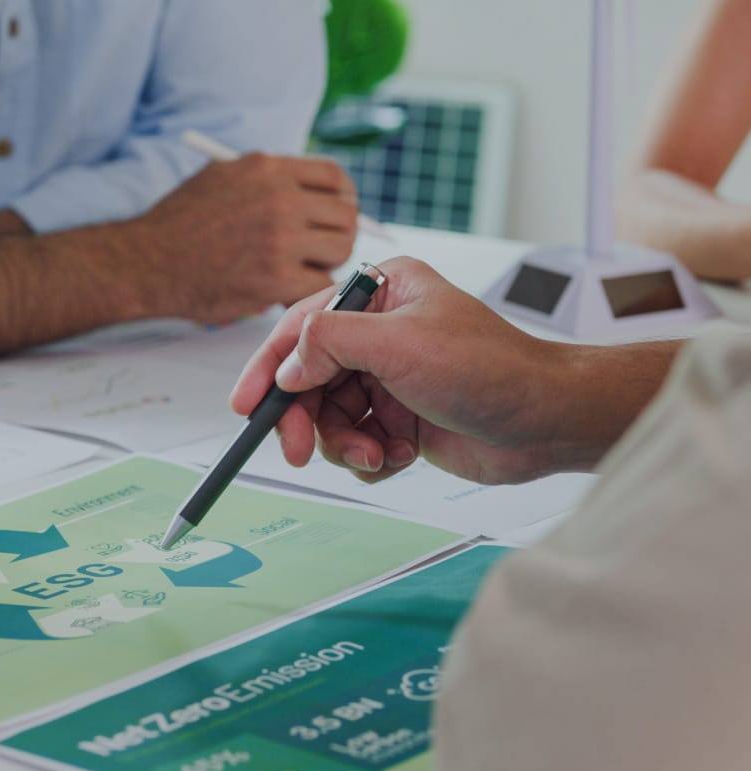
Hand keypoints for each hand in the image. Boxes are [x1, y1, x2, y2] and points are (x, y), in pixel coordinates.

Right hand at [130, 154, 358, 321]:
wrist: (144, 262)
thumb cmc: (179, 224)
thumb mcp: (222, 177)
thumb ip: (267, 179)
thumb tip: (311, 191)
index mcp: (267, 169)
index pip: (335, 177)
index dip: (344, 199)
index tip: (337, 216)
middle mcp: (279, 198)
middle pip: (346, 215)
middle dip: (339, 236)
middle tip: (322, 252)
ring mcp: (279, 238)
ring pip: (340, 251)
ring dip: (328, 265)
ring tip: (302, 271)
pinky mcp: (275, 277)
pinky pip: (321, 284)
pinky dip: (309, 291)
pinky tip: (287, 292)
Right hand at [230, 257, 584, 484]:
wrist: (543, 422)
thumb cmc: (491, 368)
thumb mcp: (400, 344)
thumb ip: (330, 343)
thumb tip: (288, 366)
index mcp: (380, 296)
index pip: (302, 326)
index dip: (268, 367)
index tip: (245, 405)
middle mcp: (380, 335)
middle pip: (310, 380)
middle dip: (306, 419)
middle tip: (297, 451)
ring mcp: (389, 379)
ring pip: (331, 418)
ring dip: (344, 443)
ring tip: (375, 452)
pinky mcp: (400, 418)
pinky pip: (359, 442)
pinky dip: (372, 455)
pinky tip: (403, 454)